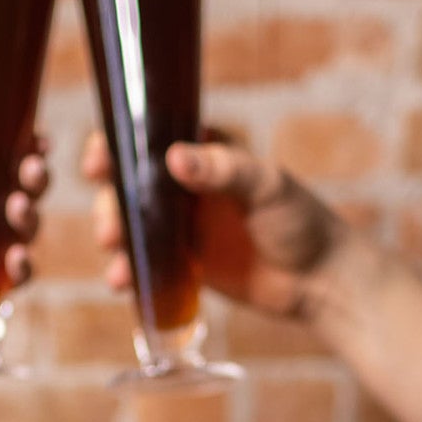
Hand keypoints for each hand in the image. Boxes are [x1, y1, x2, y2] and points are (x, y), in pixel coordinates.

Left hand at [0, 145, 48, 416]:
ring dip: (29, 218)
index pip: (3, 165)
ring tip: (17, 208)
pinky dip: (23, 269)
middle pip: (24, 194)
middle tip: (31, 169)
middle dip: (34, 180)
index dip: (27, 151)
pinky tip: (16, 257)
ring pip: (24, 231)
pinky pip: (15, 277)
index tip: (39, 140)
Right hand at [82, 132, 349, 323]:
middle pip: (130, 184)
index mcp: (207, 153)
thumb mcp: (267, 186)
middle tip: (109, 225)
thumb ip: (224, 169)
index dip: (117, 145)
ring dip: (115, 235)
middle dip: (110, 201)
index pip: (151, 138)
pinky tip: (121, 280)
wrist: (323, 283)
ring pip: (132, 224)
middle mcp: (189, 187)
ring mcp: (186, 227)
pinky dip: (129, 270)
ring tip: (115, 252)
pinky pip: (147, 263)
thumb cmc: (304, 223)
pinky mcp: (187, 265)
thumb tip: (174, 158)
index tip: (98, 160)